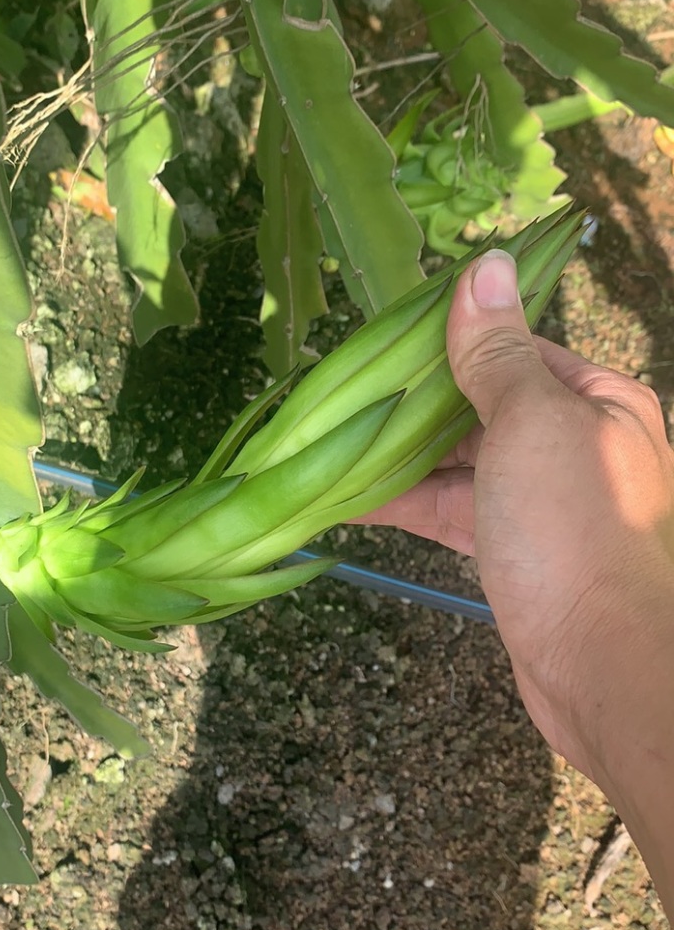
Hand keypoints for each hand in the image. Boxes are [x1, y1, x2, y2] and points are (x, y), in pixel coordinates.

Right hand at [361, 249, 673, 786]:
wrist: (604, 667)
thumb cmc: (574, 530)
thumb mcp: (531, 422)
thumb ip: (498, 351)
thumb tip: (488, 262)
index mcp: (597, 399)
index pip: (514, 346)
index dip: (448, 339)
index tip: (379, 334)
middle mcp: (575, 444)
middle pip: (480, 405)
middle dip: (412, 401)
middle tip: (336, 390)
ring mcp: (544, 502)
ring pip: (460, 462)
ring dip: (398, 455)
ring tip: (326, 441)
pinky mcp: (515, 554)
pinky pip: (452, 512)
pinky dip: (406, 503)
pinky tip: (347, 498)